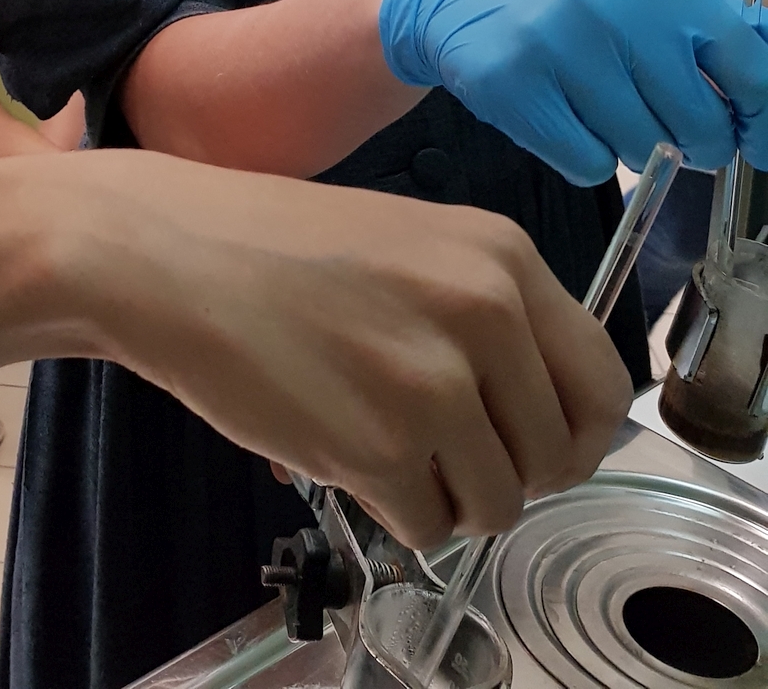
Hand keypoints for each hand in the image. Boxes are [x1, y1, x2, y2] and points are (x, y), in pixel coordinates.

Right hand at [81, 154, 629, 547]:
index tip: (529, 441)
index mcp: (500, 256)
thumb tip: (545, 412)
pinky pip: (429, 527)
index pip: (604, 382)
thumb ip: (485, 311)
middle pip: (558, 455)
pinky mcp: (379, 449)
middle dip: (508, 471)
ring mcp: (434, 383)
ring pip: (500, 502)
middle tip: (441, 451)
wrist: (166, 254)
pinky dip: (392, 512)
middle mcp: (485, 312)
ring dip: (447, 496)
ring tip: (380, 445)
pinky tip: (342, 456)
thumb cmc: (272, 247)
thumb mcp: (410, 244)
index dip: (572, 430)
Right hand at [379, 0, 767, 185]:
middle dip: (690, 142)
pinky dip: (581, 156)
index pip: (748, 69)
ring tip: (596, 106)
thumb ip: (715, 25)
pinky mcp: (513, 86)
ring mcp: (558, 46)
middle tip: (660, 122)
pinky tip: (560, 117)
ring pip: (642, 152)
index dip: (760, 120)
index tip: (756, 142)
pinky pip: (586, 164)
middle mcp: (612, 8)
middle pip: (698, 127)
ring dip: (629, 146)